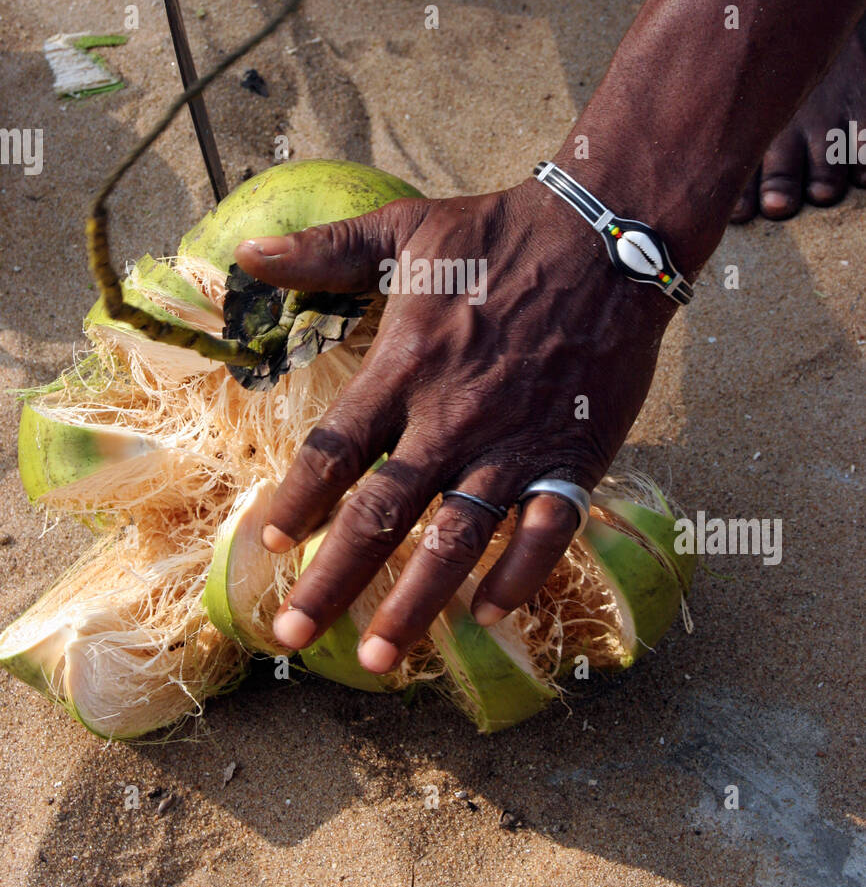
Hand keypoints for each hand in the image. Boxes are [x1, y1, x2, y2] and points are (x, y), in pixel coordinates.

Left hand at [234, 176, 674, 674]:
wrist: (607, 235)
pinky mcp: (573, 456)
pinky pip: (544, 531)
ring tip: (379, 657)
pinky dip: (518, 575)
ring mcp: (515, 442)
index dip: (296, 504)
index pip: (335, 450)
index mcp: (405, 366)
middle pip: (381, 514)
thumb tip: (245, 255)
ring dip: (415, 602)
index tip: (266, 549)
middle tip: (292, 638)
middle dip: (333, 580)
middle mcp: (452, 417)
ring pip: (456, 539)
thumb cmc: (500, 232)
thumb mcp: (404, 229)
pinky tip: (488, 616)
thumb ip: (324, 251)